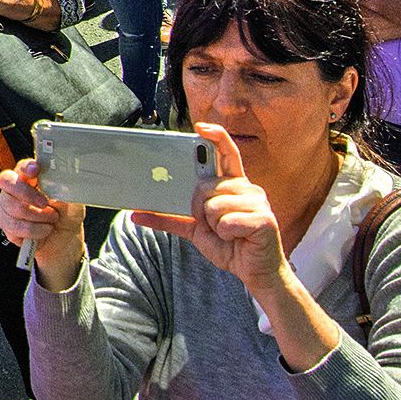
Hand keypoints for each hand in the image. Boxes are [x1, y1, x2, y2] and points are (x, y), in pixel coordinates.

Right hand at [0, 158, 87, 276]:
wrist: (66, 240)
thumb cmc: (67, 215)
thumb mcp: (72, 200)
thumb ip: (63, 189)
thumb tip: (57, 184)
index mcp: (31, 178)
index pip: (21, 167)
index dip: (25, 167)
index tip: (35, 171)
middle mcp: (14, 190)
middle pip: (7, 183)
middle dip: (27, 193)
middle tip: (44, 203)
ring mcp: (7, 208)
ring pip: (13, 208)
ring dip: (38, 216)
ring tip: (51, 219)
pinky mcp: (7, 227)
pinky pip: (16, 228)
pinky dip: (35, 230)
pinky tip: (44, 230)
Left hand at [131, 125, 289, 294]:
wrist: (254, 271)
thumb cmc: (228, 246)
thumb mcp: (194, 230)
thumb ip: (169, 219)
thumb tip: (136, 214)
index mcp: (232, 185)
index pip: (227, 152)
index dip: (215, 136)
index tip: (200, 128)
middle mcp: (247, 188)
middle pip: (205, 186)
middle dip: (200, 209)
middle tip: (213, 223)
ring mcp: (258, 202)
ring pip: (213, 205)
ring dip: (214, 225)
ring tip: (228, 233)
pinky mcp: (264, 219)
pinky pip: (226, 222)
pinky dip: (225, 235)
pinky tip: (238, 238)